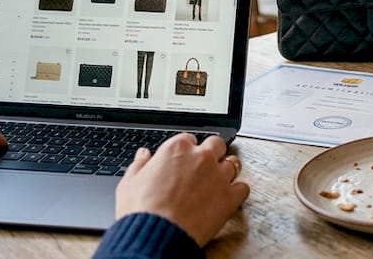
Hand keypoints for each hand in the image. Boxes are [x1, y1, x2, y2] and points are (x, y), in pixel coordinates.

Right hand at [115, 133, 249, 246]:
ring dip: (226, 170)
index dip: (187, 150)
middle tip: (205, 166)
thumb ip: (140, 165)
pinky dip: (238, 191)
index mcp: (177, 149)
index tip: (184, 159)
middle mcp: (201, 157)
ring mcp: (218, 176)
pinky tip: (229, 196)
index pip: (188, 139)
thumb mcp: (129, 183)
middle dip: (212, 153)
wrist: (156, 233)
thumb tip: (143, 155)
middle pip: (216, 144)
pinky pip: (243, 187)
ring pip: (233, 163)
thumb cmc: (141, 210)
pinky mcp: (229, 197)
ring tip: (218, 181)